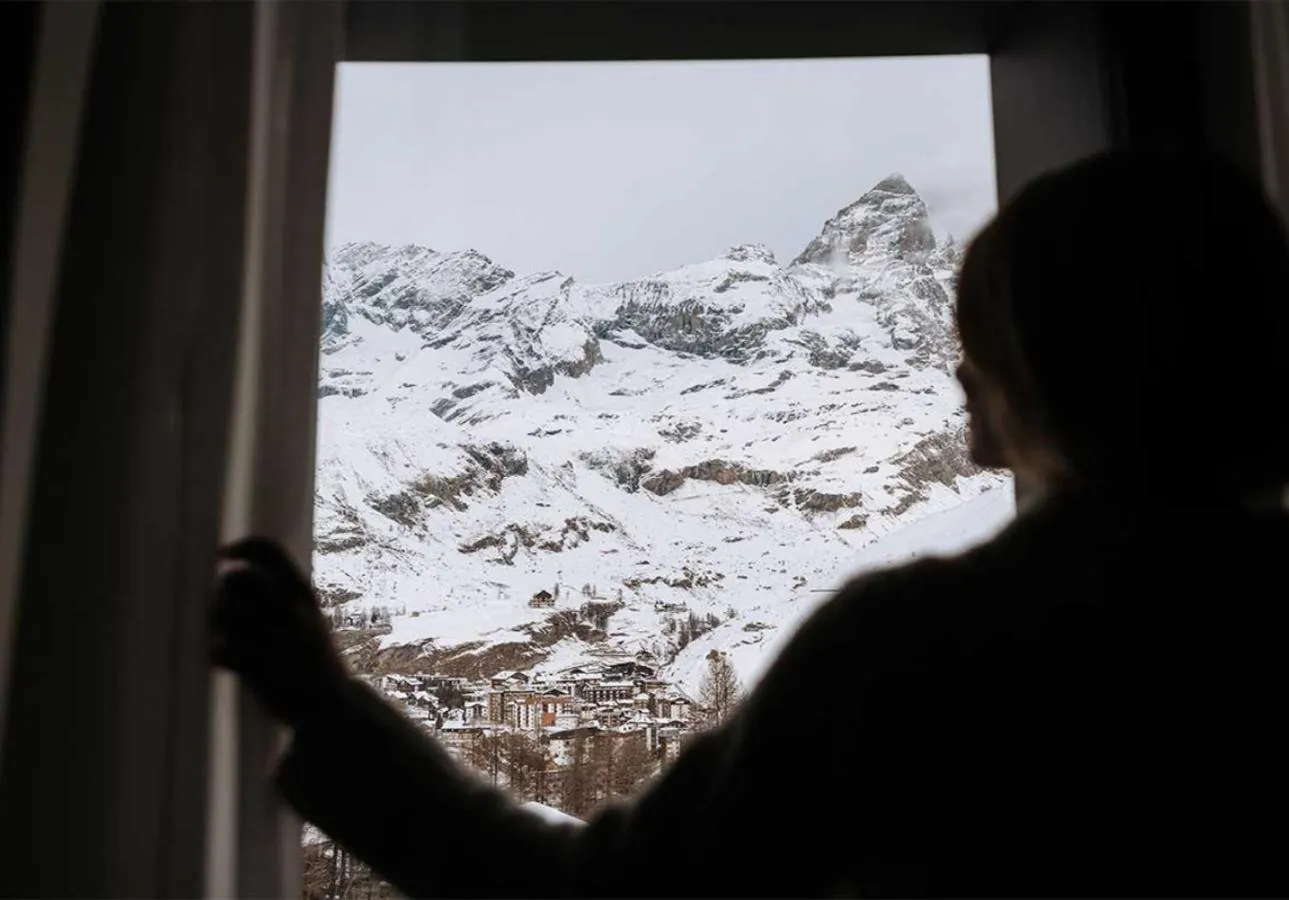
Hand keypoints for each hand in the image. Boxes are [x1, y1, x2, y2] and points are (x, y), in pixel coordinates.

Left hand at [211, 537, 349, 728]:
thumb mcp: (309, 617)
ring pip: (222, 613)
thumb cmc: (314, 659)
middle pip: (236, 576)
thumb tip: (235, 570)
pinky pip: (219, 649)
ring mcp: (273, 636)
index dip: (239, 547)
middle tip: (223, 610)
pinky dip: (218, 655)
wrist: (332, 706)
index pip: (268, 550)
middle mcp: (289, 609)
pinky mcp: (258, 666)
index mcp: (302, 594)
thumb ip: (281, 594)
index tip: (223, 557)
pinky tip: (227, 664)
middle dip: (221, 592)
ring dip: (216, 626)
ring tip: (227, 640)